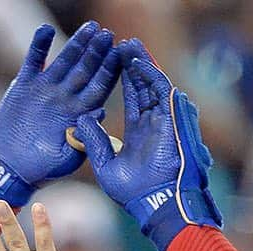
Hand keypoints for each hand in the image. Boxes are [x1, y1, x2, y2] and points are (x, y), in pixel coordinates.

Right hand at [0, 21, 119, 204]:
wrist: (11, 166)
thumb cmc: (42, 168)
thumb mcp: (68, 159)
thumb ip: (84, 139)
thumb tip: (101, 113)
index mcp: (79, 113)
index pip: (99, 87)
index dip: (110, 71)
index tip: (120, 56)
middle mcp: (65, 97)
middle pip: (86, 69)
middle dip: (97, 52)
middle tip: (107, 35)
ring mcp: (46, 89)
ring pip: (65, 60)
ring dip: (77, 43)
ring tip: (90, 27)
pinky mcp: (25, 85)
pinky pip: (34, 61)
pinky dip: (39, 46)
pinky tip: (45, 30)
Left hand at [74, 39, 221, 250]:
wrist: (154, 202)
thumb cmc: (132, 193)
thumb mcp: (105, 165)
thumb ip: (94, 141)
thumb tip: (81, 120)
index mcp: (140, 134)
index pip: (134, 100)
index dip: (125, 81)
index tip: (114, 65)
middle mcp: (153, 123)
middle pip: (144, 87)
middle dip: (132, 66)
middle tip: (120, 45)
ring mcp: (164, 120)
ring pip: (152, 84)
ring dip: (141, 64)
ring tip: (128, 46)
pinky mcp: (171, 119)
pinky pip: (161, 90)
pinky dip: (150, 74)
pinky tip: (137, 61)